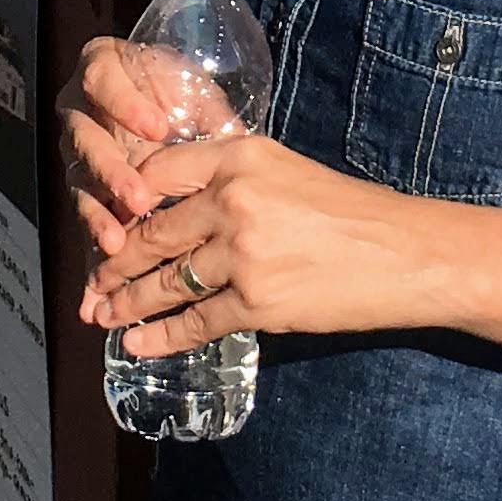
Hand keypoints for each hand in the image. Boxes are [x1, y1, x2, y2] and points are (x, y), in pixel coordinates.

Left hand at [60, 43, 449, 355]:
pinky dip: (161, 336)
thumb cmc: (354, 214)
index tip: (106, 219)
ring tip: (103, 314)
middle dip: (115, 262)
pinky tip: (137, 343)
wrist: (409, 254)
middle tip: (92, 280)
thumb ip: (235, 181)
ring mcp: (242, 253)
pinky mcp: (257, 302)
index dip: (124, 199)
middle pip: (153, 232)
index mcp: (240, 157)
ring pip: (166, 280)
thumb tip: (183, 207)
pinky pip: (195, 321)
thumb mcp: (288, 173)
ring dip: (128, 301)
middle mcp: (233, 199)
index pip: (158, 172)